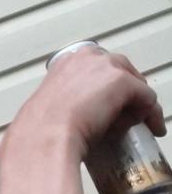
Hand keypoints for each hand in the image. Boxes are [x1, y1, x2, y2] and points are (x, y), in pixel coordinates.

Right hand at [12, 46, 165, 161]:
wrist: (45, 136)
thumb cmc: (42, 129)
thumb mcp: (53, 108)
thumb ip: (67, 104)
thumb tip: (85, 117)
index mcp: (67, 61)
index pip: (99, 67)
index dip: (108, 87)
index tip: (111, 104)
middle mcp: (87, 57)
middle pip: (121, 70)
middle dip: (128, 92)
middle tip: (129, 115)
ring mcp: (106, 67)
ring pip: (135, 82)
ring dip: (138, 102)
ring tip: (137, 124)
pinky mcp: (122, 81)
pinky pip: (147, 98)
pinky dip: (152, 114)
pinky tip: (151, 128)